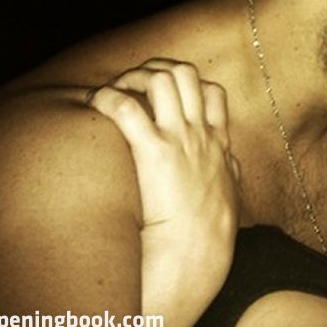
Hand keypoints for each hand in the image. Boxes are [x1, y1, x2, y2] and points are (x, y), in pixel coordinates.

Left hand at [88, 58, 240, 326]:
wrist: (198, 256)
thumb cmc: (209, 234)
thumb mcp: (231, 195)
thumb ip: (229, 172)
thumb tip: (231, 163)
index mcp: (218, 143)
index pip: (212, 91)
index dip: (186, 82)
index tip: (162, 95)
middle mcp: (201, 134)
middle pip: (185, 73)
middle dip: (156, 69)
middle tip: (132, 88)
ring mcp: (180, 140)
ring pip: (161, 79)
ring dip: (133, 78)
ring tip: (114, 93)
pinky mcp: (155, 153)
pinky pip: (127, 108)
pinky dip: (108, 98)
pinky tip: (95, 104)